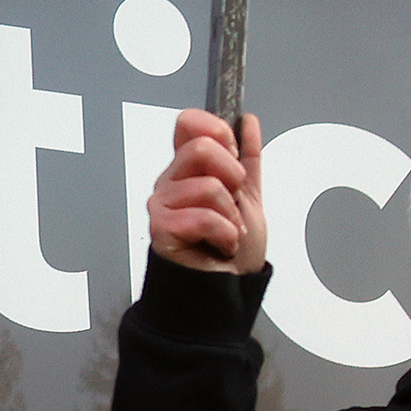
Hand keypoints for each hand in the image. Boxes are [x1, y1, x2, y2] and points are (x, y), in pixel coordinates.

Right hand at [148, 109, 266, 277]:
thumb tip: (247, 121)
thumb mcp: (250, 197)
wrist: (227, 289)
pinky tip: (218, 245)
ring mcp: (162, 203)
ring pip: (208, 185)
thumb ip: (249, 158)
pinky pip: (202, 216)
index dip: (216, 132)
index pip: (189, 123)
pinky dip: (223, 235)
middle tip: (232, 203)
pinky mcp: (160, 227)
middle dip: (232, 176)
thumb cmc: (233, 250)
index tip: (233, 155)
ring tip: (226, 232)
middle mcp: (171, 181)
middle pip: (201, 147)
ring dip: (230, 215)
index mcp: (189, 169)